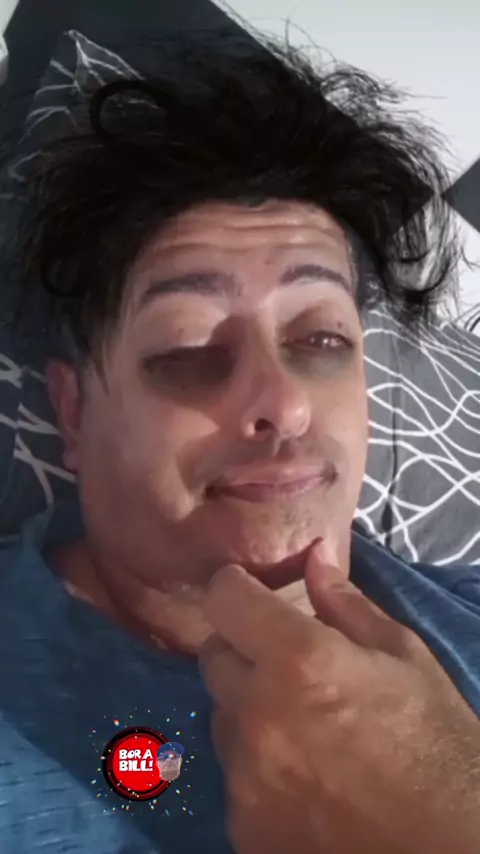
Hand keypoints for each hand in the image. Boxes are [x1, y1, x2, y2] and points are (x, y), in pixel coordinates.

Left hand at [199, 541, 479, 853]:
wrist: (450, 848)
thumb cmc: (435, 741)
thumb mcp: (404, 657)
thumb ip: (346, 603)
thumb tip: (314, 555)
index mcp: (297, 660)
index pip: (223, 598)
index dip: (236, 588)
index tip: (251, 593)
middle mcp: (256, 714)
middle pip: (214, 658)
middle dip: (244, 650)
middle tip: (289, 667)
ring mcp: (244, 777)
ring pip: (222, 719)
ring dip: (249, 711)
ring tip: (301, 728)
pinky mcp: (242, 826)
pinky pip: (233, 776)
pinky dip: (257, 768)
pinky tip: (302, 777)